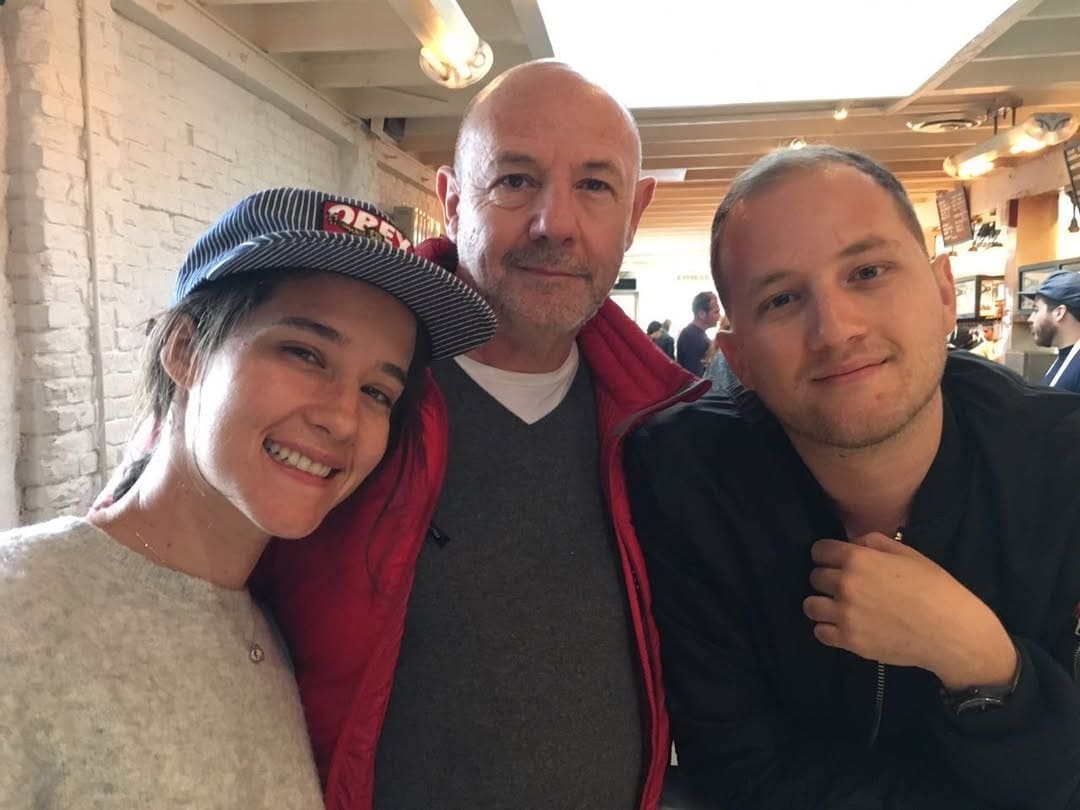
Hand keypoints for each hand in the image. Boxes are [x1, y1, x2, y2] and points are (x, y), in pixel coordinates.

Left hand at [803, 533, 1016, 689]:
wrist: (952, 632)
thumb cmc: (935, 588)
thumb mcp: (908, 554)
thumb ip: (874, 543)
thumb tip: (853, 543)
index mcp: (858, 559)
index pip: (819, 550)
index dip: (827, 554)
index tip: (836, 561)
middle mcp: (845, 584)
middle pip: (815, 577)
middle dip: (827, 578)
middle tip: (845, 586)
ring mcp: (845, 614)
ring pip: (810, 605)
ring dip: (822, 604)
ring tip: (839, 607)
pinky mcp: (849, 640)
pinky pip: (820, 632)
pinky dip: (828, 629)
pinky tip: (844, 625)